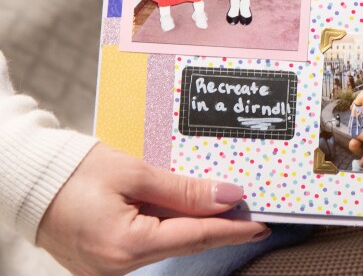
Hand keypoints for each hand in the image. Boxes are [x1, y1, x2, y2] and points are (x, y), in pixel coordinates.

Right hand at [36, 144, 269, 275]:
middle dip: (218, 227)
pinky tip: (183, 211)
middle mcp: (118, 267)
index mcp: (126, 246)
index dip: (232, 229)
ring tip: (221, 205)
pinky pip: (147, 245)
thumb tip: (228, 196)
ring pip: (166, 245)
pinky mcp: (103, 263)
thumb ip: (184, 190)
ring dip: (193, 225)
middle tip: (250, 212)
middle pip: (183, 243)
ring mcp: (109, 269)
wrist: (27, 179)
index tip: (261, 224)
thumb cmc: (74, 171)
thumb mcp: (135, 173)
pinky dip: (168, 228)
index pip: (195, 237)